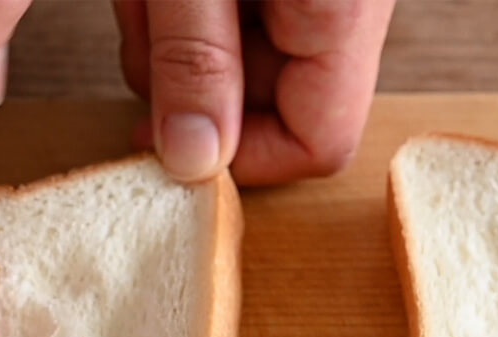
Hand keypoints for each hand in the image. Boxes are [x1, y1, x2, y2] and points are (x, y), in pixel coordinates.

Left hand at [113, 0, 395, 185]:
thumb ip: (196, 63)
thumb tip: (193, 160)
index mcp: (343, 15)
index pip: (317, 143)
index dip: (239, 158)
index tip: (164, 140)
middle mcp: (350, 8)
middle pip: (272, 102)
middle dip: (189, 79)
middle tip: (147, 23)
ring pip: (244, 60)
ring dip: (176, 36)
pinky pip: (237, 19)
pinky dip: (188, 7)